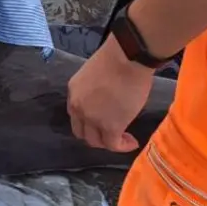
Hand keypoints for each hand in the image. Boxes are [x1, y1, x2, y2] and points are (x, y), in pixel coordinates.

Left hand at [67, 34, 154, 151]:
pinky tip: (132, 142)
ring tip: (124, 139)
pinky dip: (123, 146)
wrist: (126, 58)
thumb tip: (107, 98)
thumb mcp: (94, 75)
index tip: (102, 120)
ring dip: (109, 143)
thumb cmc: (115, 59)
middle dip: (96, 135)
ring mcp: (92, 118)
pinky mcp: (110, 127)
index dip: (88, 121)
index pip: (76, 115)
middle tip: (112, 133)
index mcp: (73, 92)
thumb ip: (95, 90)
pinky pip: (113, 144)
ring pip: (95, 141)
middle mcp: (78, 107)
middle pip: (82, 132)